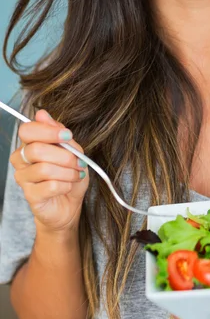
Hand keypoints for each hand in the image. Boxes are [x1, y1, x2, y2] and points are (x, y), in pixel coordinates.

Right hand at [10, 109, 88, 235]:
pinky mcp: (30, 196)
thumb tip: (42, 113)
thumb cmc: (69, 174)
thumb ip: (59, 133)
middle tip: (79, 162)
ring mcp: (23, 179)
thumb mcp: (72, 150)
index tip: (67, 136)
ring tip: (76, 174)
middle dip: (64, 155)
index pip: (27, 130)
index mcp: (30, 144)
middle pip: (36, 149)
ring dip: (67, 172)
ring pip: (44, 168)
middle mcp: (22, 160)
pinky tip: (68, 186)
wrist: (69, 204)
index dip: (47, 131)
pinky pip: (50, 186)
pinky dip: (66, 184)